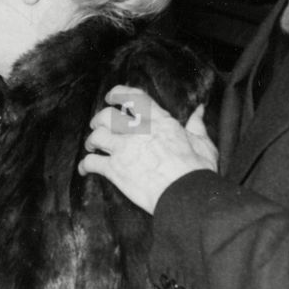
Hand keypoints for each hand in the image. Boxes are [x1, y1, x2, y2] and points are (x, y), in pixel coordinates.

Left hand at [78, 85, 217, 213]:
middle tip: (98, 125)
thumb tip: (199, 110)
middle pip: (107, 115)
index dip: (118, 93)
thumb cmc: (197, 171)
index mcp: (160, 121)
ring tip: (92, 147)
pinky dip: (85, 166)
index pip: (133, 97)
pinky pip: (91, 162)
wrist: (186, 194)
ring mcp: (124, 149)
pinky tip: (85, 169)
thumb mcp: (203, 143)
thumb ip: (197, 125)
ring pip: (96, 136)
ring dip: (91, 141)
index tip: (111, 96)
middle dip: (99, 119)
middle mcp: (138, 131)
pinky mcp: (115, 169)